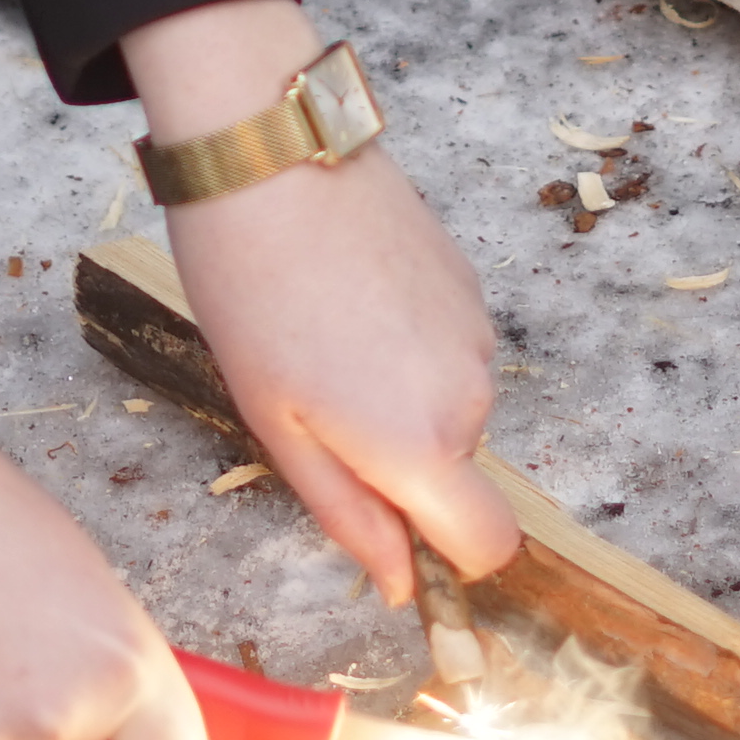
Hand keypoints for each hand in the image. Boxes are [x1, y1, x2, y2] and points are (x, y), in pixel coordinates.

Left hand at [131, 0, 517, 601]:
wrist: (274, 155)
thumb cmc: (250, 290)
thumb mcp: (278, 425)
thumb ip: (349, 514)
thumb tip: (398, 583)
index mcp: (418, 445)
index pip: (489, 545)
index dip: (450, 557)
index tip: (396, 531)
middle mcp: (469, 396)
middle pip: (456, 472)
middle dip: (398, 461)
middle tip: (315, 403)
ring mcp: (476, 334)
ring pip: (449, 407)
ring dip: (398, 398)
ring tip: (322, 338)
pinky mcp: (470, 284)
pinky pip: (449, 350)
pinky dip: (407, 346)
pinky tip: (347, 298)